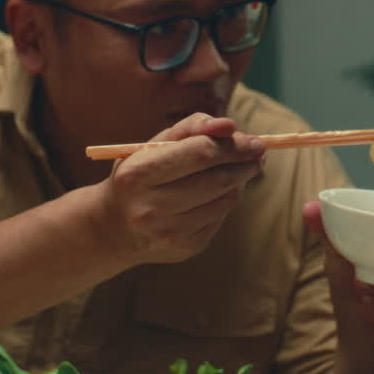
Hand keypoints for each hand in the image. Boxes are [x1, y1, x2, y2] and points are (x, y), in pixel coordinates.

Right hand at [99, 113, 263, 264]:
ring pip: (226, 200)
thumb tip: (229, 126)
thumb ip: (191, 128)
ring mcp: (169, 232)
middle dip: (245, 162)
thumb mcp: (154, 145)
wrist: (115, 228)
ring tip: (240, 169)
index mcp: (137, 175)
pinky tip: (220, 192)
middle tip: (258, 152)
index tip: (255, 140)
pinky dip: (228, 200)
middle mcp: (150, 208)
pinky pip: (222, 217)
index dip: (233, 145)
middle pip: (217, 179)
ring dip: (240, 180)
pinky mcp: (186, 248)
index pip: (199, 154)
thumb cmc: (140, 174)